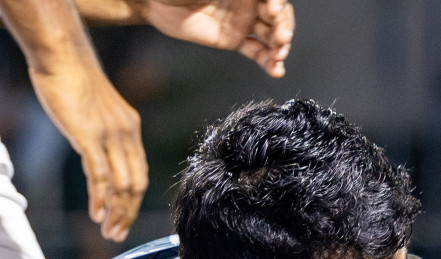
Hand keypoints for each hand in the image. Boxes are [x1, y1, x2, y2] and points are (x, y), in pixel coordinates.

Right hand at [28, 62, 145, 241]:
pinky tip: (96, 213)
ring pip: (120, 184)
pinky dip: (100, 198)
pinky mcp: (89, 136)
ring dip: (115, 212)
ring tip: (108, 231)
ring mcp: (109, 135)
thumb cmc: (73, 80)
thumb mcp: (95, 111)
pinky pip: (100, 174)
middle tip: (116, 234)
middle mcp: (126, 133)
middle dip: (127, 213)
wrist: (63, 57)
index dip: (133, 201)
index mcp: (130, 129)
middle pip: (135, 184)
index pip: (139, 173)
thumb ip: (101, 132)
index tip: (123, 219)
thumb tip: (96, 152)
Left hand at [140, 0, 293, 76]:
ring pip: (269, 35)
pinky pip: (255, 51)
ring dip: (279, 48)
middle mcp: (250, 2)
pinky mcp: (233, 40)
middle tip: (281, 39)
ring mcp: (242, 22)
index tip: (273, 11)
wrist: (157, 1)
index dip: (278, 4)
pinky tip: (275, 70)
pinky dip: (267, 61)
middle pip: (278, 16)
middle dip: (283, 27)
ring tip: (279, 59)